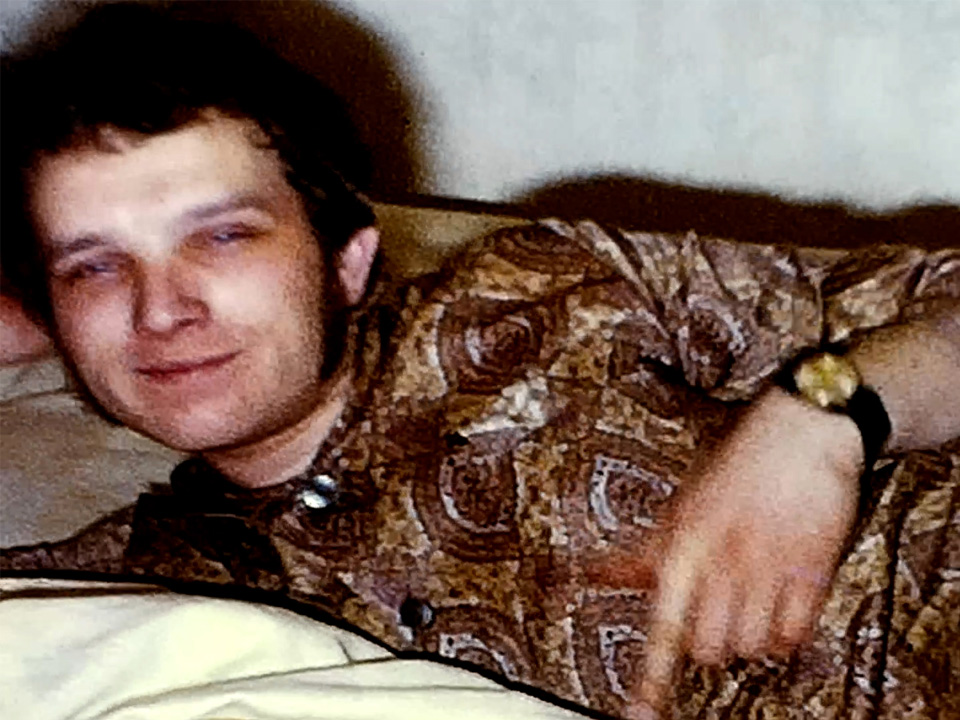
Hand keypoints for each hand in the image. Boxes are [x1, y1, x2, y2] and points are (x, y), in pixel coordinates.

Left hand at [590, 386, 863, 717]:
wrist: (803, 430)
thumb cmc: (737, 464)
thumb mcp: (681, 503)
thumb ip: (643, 550)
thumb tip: (590, 571)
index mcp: (686, 543)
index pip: (663, 622)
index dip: (650, 675)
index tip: (640, 713)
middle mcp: (726, 561)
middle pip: (708, 647)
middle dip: (706, 639)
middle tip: (714, 611)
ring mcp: (770, 569)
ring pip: (749, 647)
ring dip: (746, 635)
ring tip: (748, 601)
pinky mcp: (814, 574)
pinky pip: (793, 635)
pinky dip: (783, 631)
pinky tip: (779, 604)